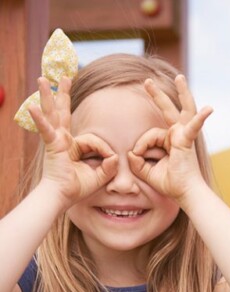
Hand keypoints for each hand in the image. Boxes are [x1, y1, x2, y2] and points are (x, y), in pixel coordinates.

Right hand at [29, 77, 117, 206]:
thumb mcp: (100, 175)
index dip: (105, 150)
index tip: (110, 160)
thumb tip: (116, 157)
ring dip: (48, 96)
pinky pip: (46, 130)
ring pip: (53, 114)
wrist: (62, 196)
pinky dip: (40, 120)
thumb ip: (110, 165)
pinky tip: (32, 108)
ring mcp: (55, 140)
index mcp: (73, 145)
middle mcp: (62, 139)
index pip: (93, 139)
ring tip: (43, 79)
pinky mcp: (51, 145)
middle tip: (63, 77)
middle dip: (63, 94)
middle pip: (62, 112)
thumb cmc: (77, 188)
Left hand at [129, 75, 211, 202]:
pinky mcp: (188, 140)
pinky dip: (200, 118)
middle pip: (169, 110)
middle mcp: (178, 134)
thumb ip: (137, 161)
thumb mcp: (147, 171)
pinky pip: (194, 126)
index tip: (137, 157)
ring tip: (180, 77)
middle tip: (147, 81)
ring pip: (180, 110)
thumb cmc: (171, 184)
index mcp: (170, 141)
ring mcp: (185, 135)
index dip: (141, 146)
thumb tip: (131, 151)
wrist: (185, 193)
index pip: (150, 134)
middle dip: (158, 95)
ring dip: (183, 92)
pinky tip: (209, 109)